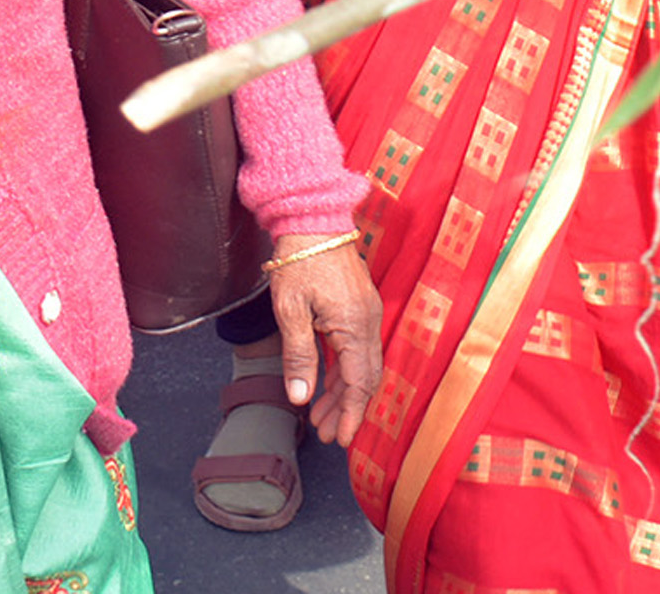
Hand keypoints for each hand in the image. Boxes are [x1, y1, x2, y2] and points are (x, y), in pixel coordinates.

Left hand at [264, 242, 383, 443]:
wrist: (313, 219)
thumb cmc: (299, 260)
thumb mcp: (291, 311)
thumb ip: (298, 356)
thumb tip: (300, 396)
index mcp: (355, 326)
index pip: (359, 383)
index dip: (351, 414)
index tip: (341, 439)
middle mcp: (368, 321)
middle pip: (364, 377)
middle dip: (346, 409)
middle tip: (326, 434)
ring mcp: (367, 313)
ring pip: (361, 364)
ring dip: (343, 391)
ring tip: (319, 414)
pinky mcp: (359, 306)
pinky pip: (357, 347)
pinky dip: (344, 370)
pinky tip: (326, 382)